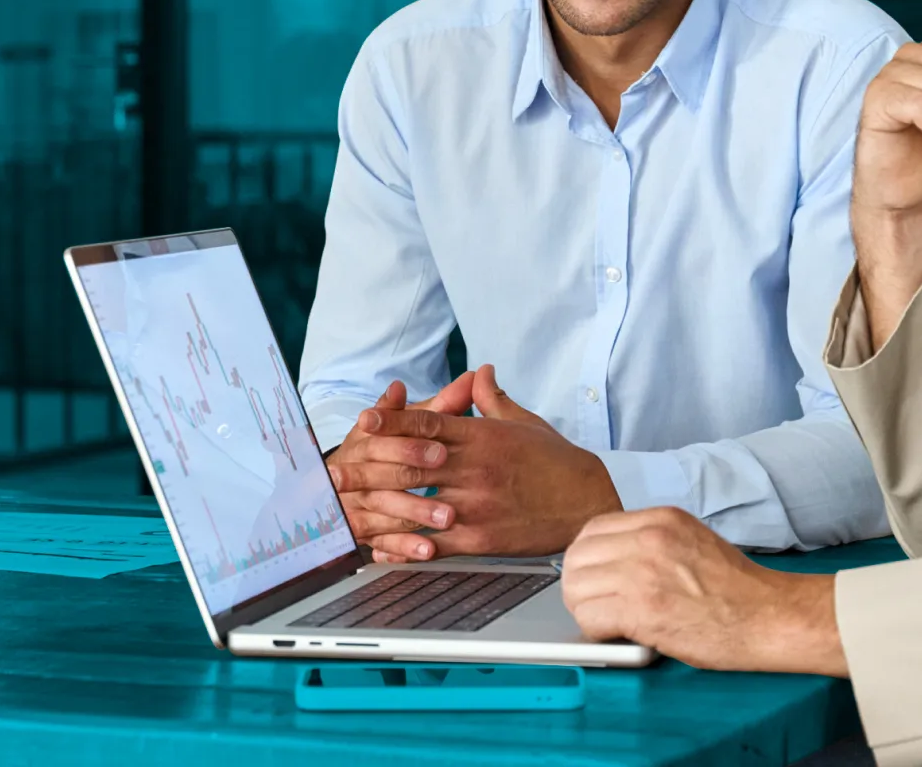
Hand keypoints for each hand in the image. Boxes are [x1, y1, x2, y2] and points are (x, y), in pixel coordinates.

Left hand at [326, 365, 619, 560]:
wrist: (590, 502)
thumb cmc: (556, 461)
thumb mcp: (525, 423)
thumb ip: (493, 399)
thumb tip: (479, 372)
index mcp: (481, 436)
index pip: (428, 425)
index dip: (392, 422)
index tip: (362, 421)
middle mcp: (474, 468)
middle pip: (410, 464)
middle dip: (367, 467)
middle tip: (332, 470)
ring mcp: (475, 505)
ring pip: (415, 505)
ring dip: (374, 509)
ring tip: (344, 511)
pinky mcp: (482, 538)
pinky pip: (434, 543)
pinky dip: (404, 546)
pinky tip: (380, 548)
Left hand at [560, 507, 843, 673]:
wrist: (770, 617)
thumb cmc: (738, 590)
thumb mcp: (693, 541)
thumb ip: (650, 543)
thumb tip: (610, 561)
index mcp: (660, 519)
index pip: (592, 530)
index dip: (587, 558)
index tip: (595, 578)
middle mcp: (648, 538)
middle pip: (577, 557)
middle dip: (579, 585)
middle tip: (596, 605)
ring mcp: (643, 572)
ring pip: (576, 587)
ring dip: (585, 609)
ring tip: (608, 622)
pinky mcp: (642, 609)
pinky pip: (589, 616)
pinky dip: (596, 630)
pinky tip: (618, 635)